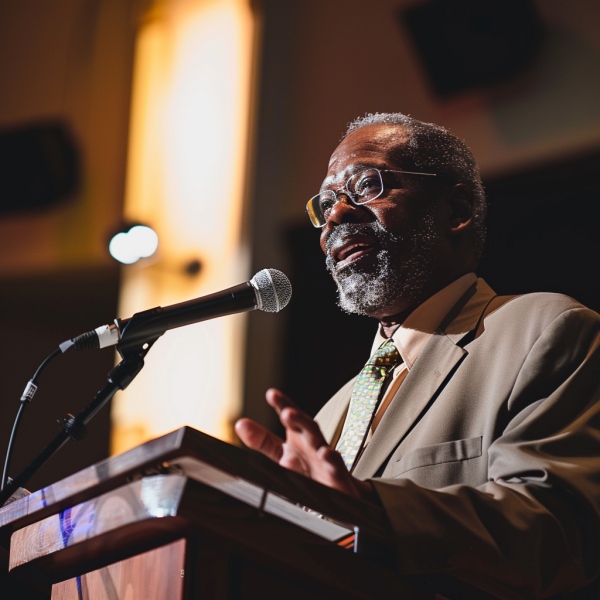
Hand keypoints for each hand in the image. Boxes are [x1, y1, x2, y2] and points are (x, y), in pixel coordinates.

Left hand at [235, 388, 376, 501]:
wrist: (337, 490)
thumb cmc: (308, 468)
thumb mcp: (283, 454)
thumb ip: (263, 440)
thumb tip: (240, 424)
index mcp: (299, 436)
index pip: (290, 417)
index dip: (282, 404)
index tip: (272, 394)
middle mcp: (312, 443)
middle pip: (306, 426)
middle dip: (297, 418)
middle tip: (286, 411)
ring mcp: (325, 459)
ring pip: (321, 443)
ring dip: (312, 434)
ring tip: (301, 427)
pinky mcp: (336, 476)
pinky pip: (336, 467)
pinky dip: (331, 460)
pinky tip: (325, 454)